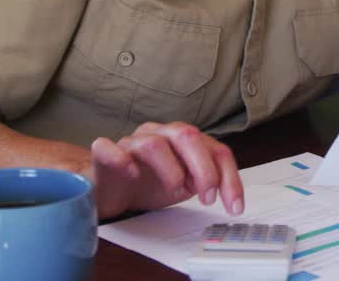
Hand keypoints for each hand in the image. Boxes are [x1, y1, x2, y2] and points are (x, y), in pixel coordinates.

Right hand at [88, 121, 243, 219]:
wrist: (111, 188)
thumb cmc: (149, 183)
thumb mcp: (186, 185)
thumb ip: (205, 182)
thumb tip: (225, 192)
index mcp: (183, 138)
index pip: (215, 148)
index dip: (228, 176)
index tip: (233, 204)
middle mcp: (159, 133)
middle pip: (187, 136)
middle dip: (204, 169)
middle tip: (207, 197)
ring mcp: (131, 141)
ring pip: (153, 144)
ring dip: (171, 169)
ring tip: (175, 190)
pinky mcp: (105, 152)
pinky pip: (108, 148)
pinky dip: (121, 159)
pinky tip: (133, 174)